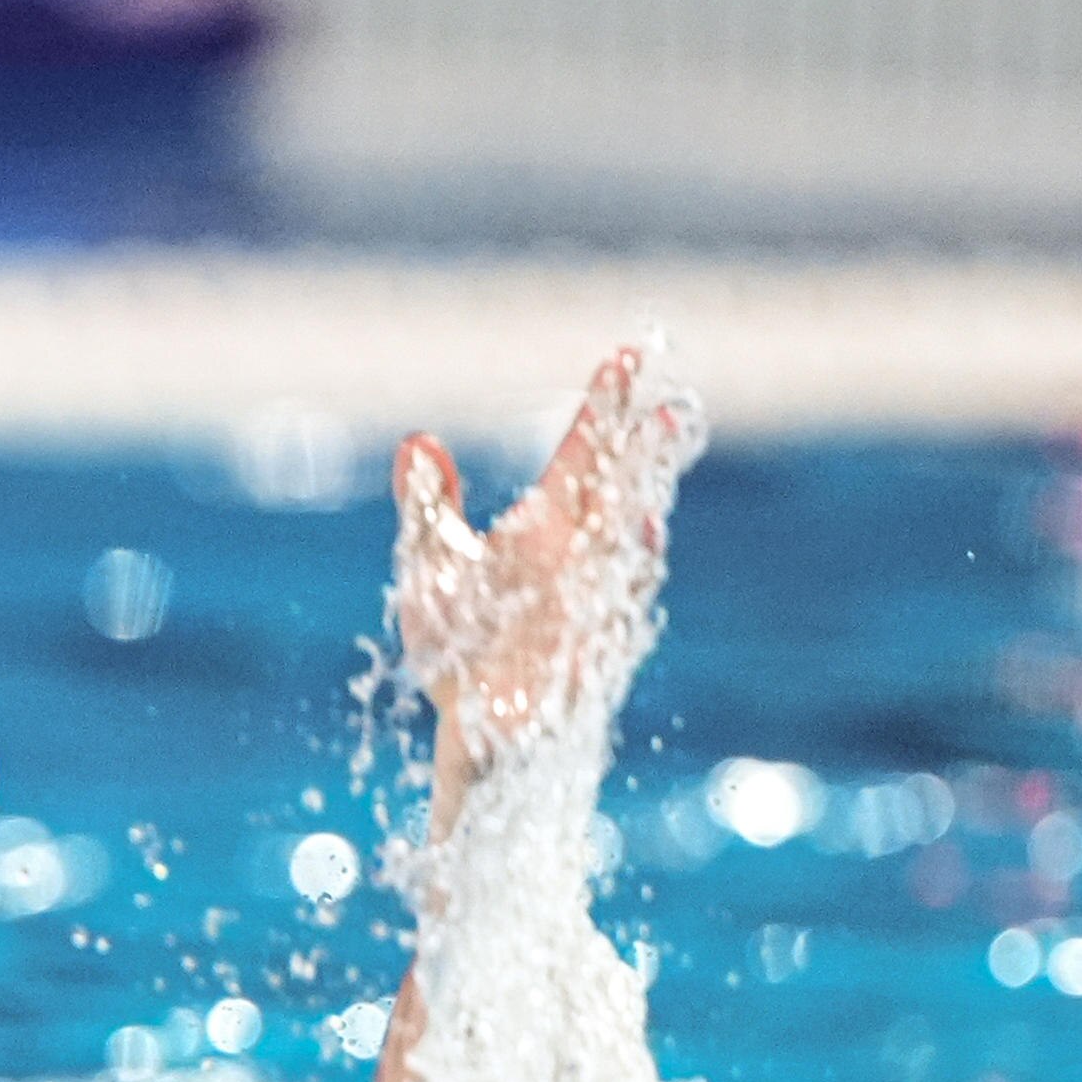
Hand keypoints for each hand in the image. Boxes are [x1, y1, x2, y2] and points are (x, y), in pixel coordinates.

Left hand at [389, 345, 696, 830]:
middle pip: (618, 490)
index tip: (628, 357)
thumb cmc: (460, 640)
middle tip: (665, 405)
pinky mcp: (588, 654)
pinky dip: (621, 583)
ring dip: (640, 513)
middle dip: (640, 452)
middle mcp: (577, 556)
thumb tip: (417, 441)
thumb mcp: (432, 562)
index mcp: (547, 526)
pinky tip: (632, 544)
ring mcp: (590, 602)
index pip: (584, 453)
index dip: (606, 407)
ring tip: (652, 480)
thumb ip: (431, 503)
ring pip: (628, 547)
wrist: (476, 724)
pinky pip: (614, 614)